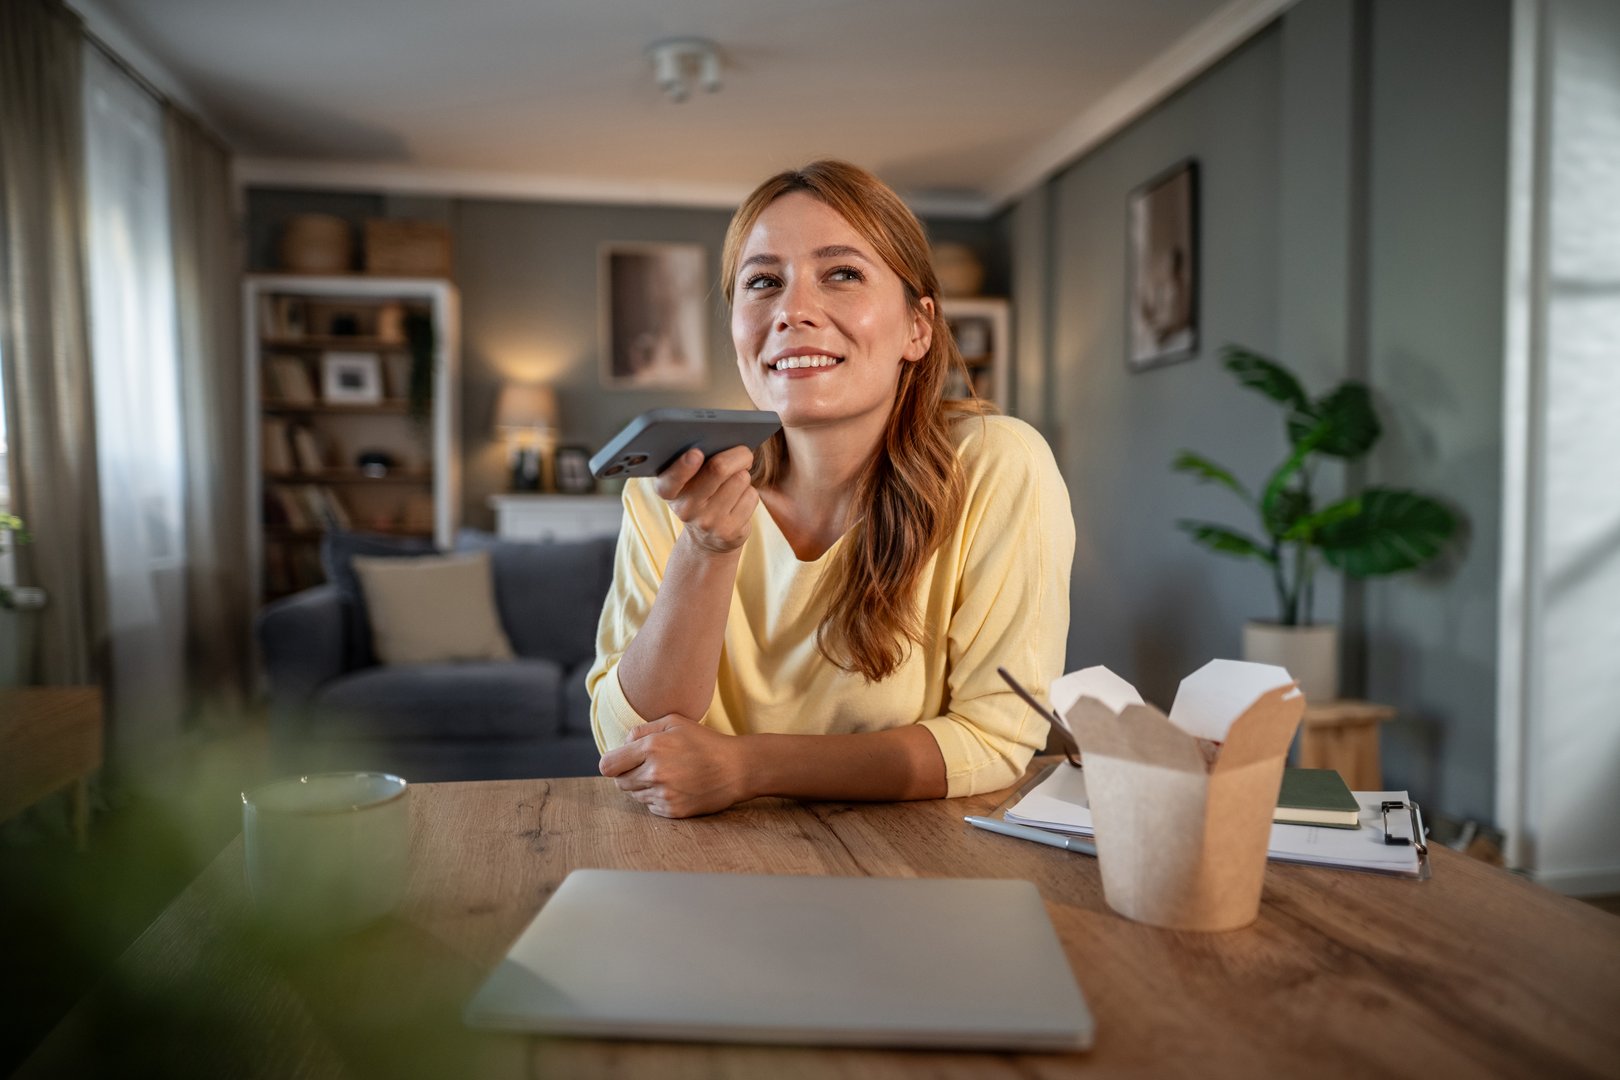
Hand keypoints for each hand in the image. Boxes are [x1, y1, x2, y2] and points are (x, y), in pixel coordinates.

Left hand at [598, 714, 751, 817]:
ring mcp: (664, 795)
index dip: (612, 764)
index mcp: (651, 747)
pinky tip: (676, 787)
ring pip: (635, 796)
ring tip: (667, 775)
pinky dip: (658, 799)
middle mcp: (654, 773)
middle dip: (628, 775)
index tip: (621, 762)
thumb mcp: (674, 721)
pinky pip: (651, 807)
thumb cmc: (705, 741)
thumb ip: (642, 729)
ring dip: (644, 787)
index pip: (608, 765)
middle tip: (648, 767)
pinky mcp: (673, 811)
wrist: (737, 769)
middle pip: (619, 783)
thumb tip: (622, 743)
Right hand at [653, 446, 757, 554]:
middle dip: (737, 454)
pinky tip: (739, 501)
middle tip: (743, 454)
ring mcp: (708, 523)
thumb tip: (728, 445)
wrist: (706, 539)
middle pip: (719, 468)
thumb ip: (695, 462)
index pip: (670, 481)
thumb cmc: (699, 495)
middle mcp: (685, 509)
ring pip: (740, 479)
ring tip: (734, 483)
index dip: (683, 467)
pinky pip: (751, 496)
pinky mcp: (730, 532)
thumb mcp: (686, 482)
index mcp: (668, 491)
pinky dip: (749, 493)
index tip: (696, 454)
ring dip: (743, 475)